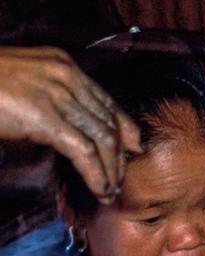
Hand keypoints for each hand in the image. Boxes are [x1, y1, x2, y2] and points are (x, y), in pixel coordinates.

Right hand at [0, 46, 142, 200]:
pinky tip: (99, 188)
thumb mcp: (20, 84)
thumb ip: (46, 98)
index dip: (123, 127)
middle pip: (107, 120)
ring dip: (110, 169)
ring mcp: (55, 94)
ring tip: (109, 191)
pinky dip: (96, 173)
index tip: (133, 147)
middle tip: (119, 179)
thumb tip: (64, 127)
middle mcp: (65, 75)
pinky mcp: (44, 116)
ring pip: (101, 138)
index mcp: (61, 65)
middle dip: (118, 155)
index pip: (104, 99)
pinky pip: (82, 150)